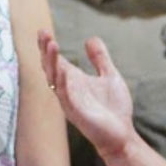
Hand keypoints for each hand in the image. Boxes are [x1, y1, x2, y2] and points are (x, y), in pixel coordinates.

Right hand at [37, 31, 135, 159]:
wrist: (122, 135)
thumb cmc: (114, 109)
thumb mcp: (109, 76)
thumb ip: (100, 59)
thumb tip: (90, 39)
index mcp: (74, 81)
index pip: (56, 61)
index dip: (48, 47)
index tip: (43, 30)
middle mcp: (68, 90)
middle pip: (50, 68)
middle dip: (45, 51)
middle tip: (43, 33)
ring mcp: (71, 101)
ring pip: (54, 80)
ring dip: (52, 62)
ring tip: (51, 44)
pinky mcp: (77, 113)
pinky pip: (66, 97)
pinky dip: (63, 84)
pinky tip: (63, 71)